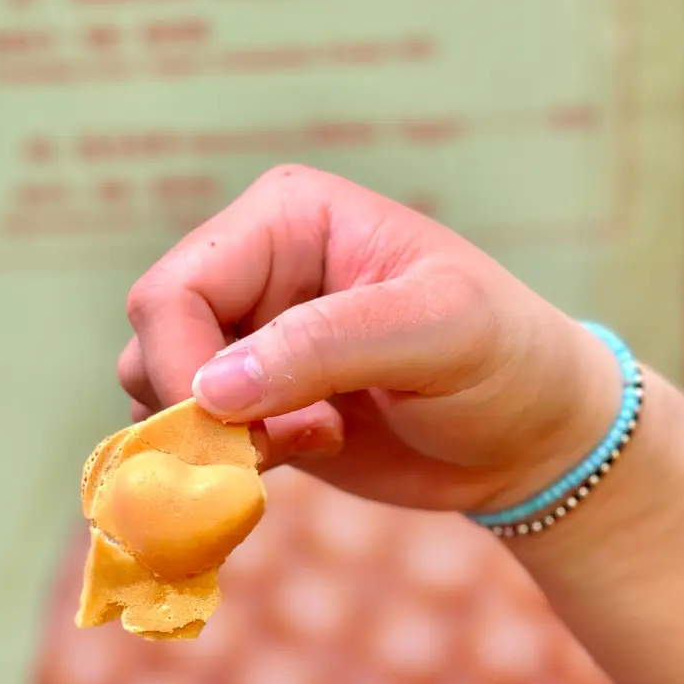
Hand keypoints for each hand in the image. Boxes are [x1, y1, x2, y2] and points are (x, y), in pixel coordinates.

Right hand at [120, 165, 620, 513]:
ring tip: (310, 439)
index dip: (183, 363)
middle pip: (151, 338)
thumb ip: (325, 347)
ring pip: (156, 392)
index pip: (175, 288)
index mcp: (285, 220)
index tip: (239, 429)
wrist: (531, 436)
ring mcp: (247, 340)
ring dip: (213, 437)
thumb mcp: (438, 334)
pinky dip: (222, 463)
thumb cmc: (506, 360)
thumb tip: (212, 389)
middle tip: (285, 440)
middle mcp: (252, 271)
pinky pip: (188, 437)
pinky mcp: (251, 405)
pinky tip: (302, 455)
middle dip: (197, 405)